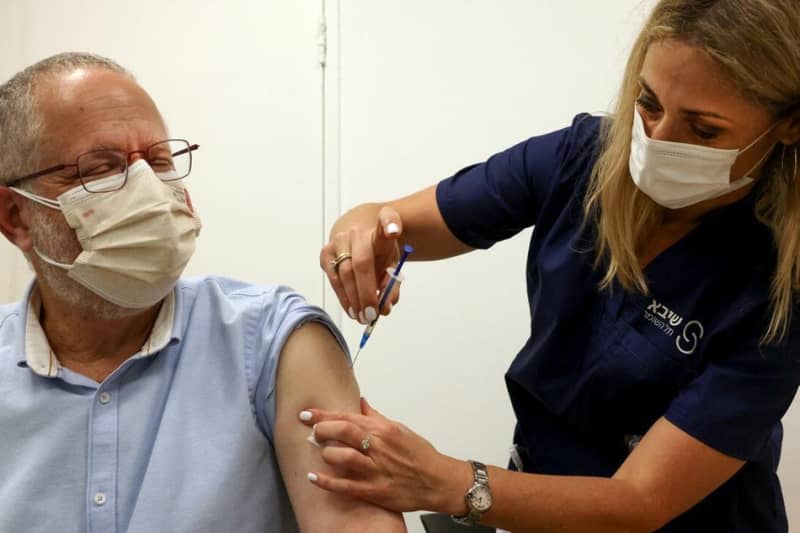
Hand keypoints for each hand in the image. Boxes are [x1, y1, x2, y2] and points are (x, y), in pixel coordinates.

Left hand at [299, 398, 471, 513]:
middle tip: (310, 431)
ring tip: (318, 451)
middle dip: (321, 429)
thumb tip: (361, 404)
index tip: (307, 414)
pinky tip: (314, 477)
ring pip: (341, 456)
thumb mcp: (400, 429)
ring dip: (324, 452)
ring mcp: (376, 469)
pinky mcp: (374, 490)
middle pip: (342, 431)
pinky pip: (345, 485)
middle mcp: (379, 447)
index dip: (323, 415)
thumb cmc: (420, 455)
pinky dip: (326, 481)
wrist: (438, 482)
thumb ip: (376, 418)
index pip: (348, 416)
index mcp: (384, 430)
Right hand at [320, 206, 402, 323]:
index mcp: (380, 233)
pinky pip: (333, 278)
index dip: (390, 224)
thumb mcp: (393, 266)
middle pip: (360, 263)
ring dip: (353, 299)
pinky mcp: (326, 252)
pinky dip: (343, 297)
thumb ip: (392, 286)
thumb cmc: (378, 254)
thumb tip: (385, 307)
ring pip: (343, 274)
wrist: (358, 239)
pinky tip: (351, 309)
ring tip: (362, 317)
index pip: (387, 220)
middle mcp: (357, 233)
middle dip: (365, 293)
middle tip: (371, 315)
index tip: (393, 231)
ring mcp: (339, 241)